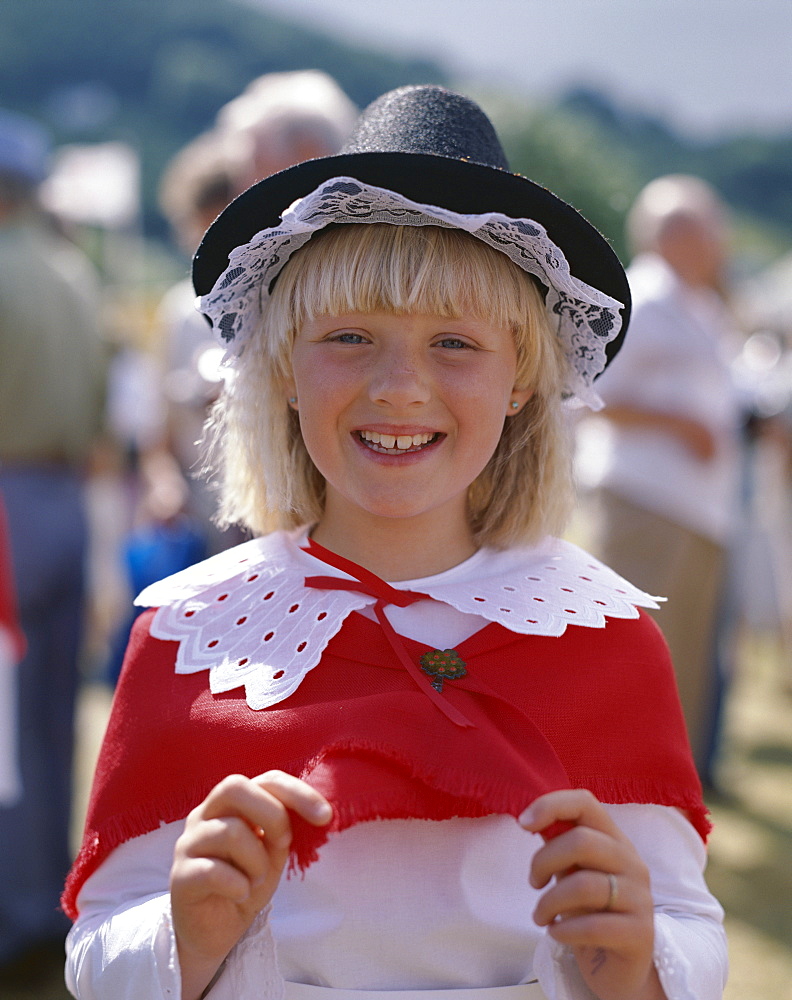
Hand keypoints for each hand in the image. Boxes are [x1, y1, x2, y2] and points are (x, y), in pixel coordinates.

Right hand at [170, 771, 331, 999]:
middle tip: (283, 845)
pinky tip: (241, 895)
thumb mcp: (272, 853)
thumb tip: (316, 812)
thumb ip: (283, 829)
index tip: (325, 816)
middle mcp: (204, 815)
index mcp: (230, 804)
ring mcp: (188, 844)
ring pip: (229, 831)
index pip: (265, 780)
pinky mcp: (180, 877)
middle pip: (234, 787)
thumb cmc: (245, 882)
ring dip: (256, 861)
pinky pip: (213, 870)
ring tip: (255, 881)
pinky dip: (238, 885)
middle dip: (272, 814)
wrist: (213, 931)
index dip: (297, 792)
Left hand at [520, 790, 664, 999]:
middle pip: (582, 841)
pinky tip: (557, 933)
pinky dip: (564, 930)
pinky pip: (594, 926)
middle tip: (533, 882)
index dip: (551, 805)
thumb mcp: (573, 871)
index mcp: (614, 840)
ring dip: (549, 903)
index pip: (586, 803)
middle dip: (544, 861)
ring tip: (540, 917)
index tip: (523, 823)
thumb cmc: (591, 912)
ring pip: (585, 885)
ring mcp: (640, 898)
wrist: (619, 967)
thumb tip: (529, 817)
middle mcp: (632, 863)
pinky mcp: (640, 934)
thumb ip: (558, 843)